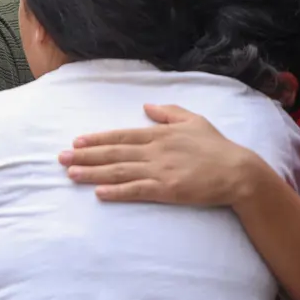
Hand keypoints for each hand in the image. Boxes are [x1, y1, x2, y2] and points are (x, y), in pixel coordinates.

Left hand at [60, 104, 259, 205]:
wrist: (239, 172)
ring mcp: (159, 170)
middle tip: (60, 157)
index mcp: (158, 134)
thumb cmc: (217, 146)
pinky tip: (99, 193)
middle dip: (85, 155)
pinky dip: (117, 191)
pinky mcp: (167, 189)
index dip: (97, 139)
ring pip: (119, 171)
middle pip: (113, 153)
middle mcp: (154, 151)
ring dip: (92, 173)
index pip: (120, 136)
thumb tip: (147, 106)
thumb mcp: (194, 120)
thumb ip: (168, 112)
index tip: (76, 141)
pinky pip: (137, 190)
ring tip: (71, 173)